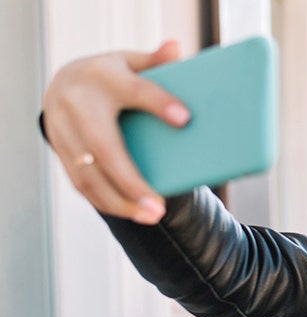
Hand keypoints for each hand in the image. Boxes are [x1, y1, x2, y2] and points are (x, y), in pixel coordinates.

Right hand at [42, 40, 190, 224]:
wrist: (63, 82)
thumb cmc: (112, 75)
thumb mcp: (132, 62)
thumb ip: (156, 60)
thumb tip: (177, 48)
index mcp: (104, 77)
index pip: (135, 90)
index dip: (159, 103)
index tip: (185, 118)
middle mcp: (77, 104)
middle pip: (105, 148)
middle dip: (132, 181)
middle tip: (160, 208)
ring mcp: (64, 130)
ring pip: (88, 173)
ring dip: (119, 201)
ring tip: (151, 217)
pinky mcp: (60, 150)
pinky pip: (80, 182)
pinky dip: (104, 200)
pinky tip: (130, 213)